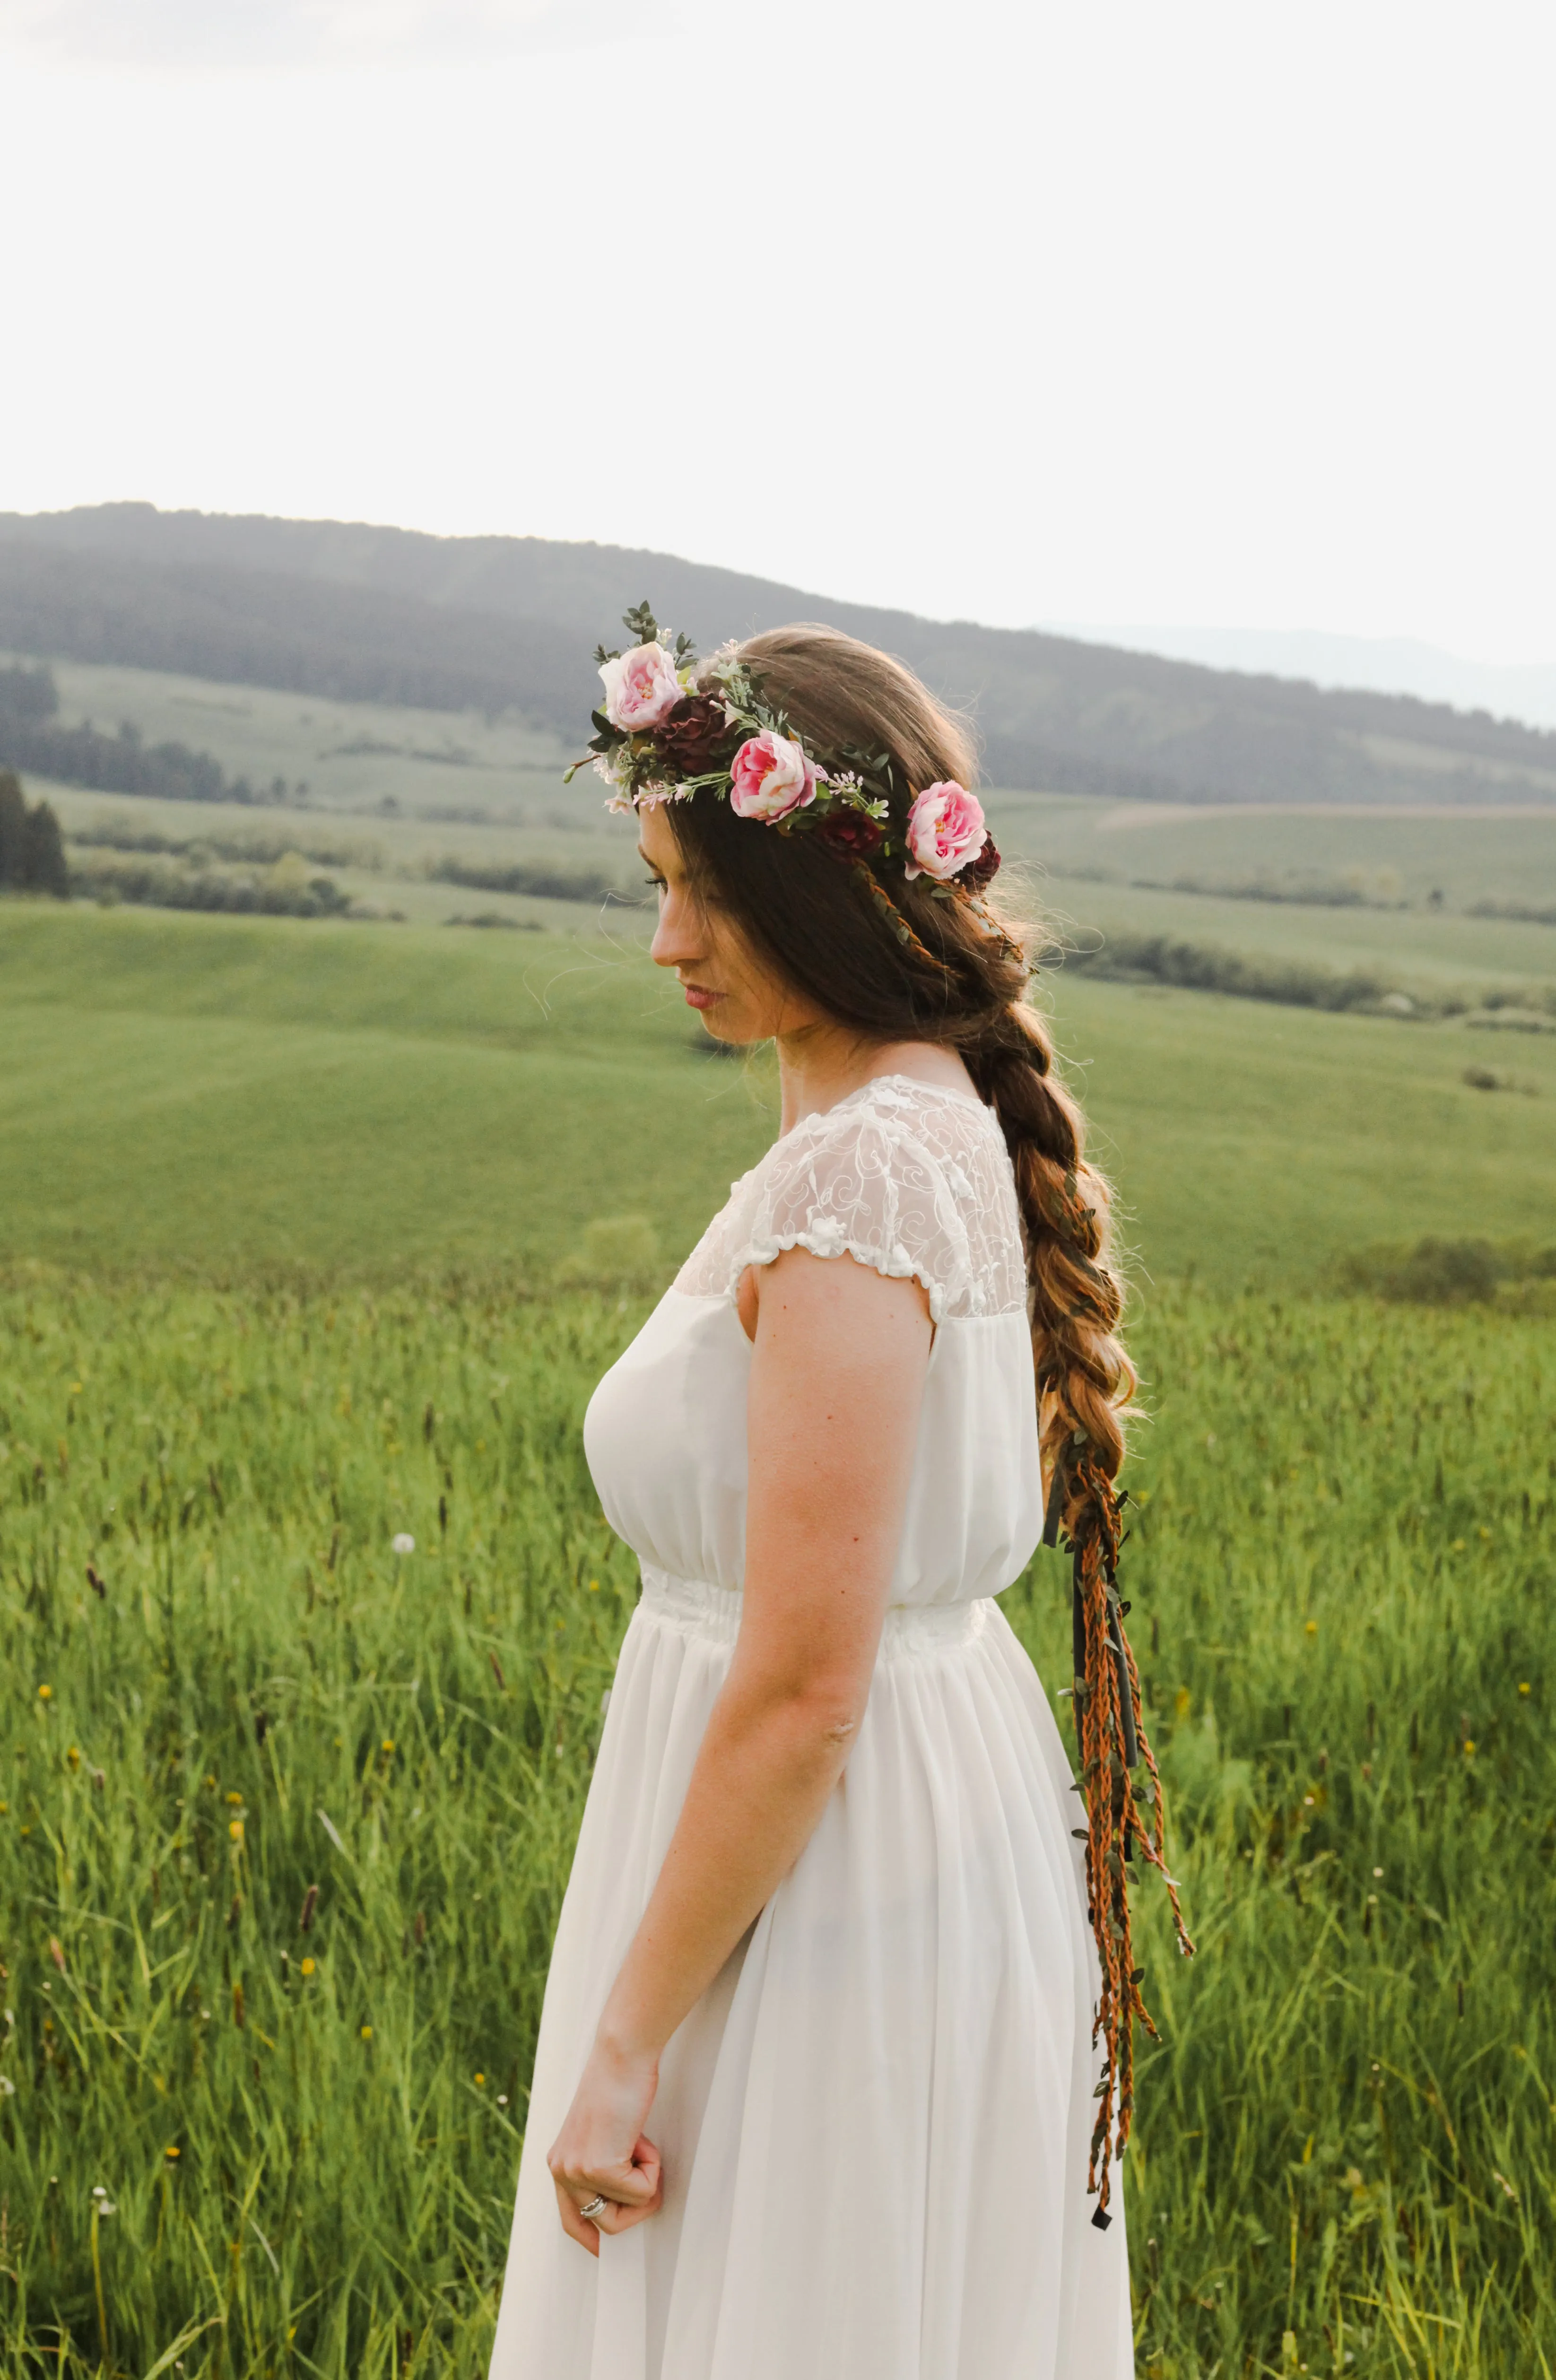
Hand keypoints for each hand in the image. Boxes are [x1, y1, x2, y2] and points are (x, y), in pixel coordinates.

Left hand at [547, 2038, 662, 2256]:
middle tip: (648, 2172)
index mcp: (559, 2163)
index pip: (569, 2220)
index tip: (603, 2250)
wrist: (623, 2056)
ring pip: (623, 2216)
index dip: (589, 2239)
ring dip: (646, 2186)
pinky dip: (653, 2168)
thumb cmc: (621, 2087)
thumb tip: (617, 2201)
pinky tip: (642, 2137)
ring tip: (642, 2146)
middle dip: (635, 2208)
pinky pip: (642, 2193)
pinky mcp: (599, 2168)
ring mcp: (577, 2172)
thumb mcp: (602, 2133)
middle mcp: (560, 2171)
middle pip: (602, 2226)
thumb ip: (599, 2164)